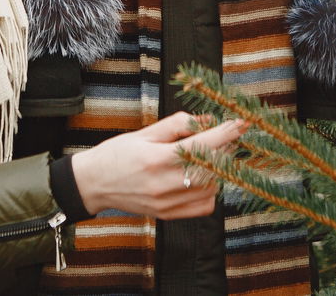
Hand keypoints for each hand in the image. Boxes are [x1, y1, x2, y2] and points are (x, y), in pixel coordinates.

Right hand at [70, 112, 245, 219]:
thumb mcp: (144, 132)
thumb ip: (178, 125)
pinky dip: (210, 190)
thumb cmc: (117, 154)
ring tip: (212, 154)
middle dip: (225, 149)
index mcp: (157, 159)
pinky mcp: (167, 215)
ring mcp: (167, 203)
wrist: (93, 184)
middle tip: (225, 136)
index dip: (226, 132)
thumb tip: (208, 120)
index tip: (242, 122)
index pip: (203, 145)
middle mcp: (164, 184)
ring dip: (219, 170)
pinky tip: (202, 177)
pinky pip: (203, 206)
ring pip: (211, 187)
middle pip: (212, 168)